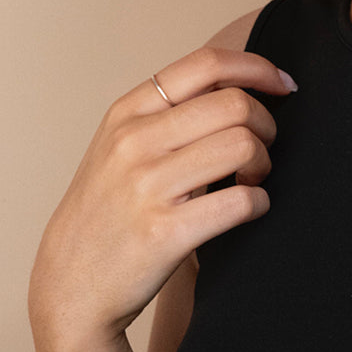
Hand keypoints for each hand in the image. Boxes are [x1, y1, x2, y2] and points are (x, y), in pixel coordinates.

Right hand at [29, 47, 295, 351]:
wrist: (69, 286)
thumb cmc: (107, 211)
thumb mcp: (121, 146)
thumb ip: (169, 113)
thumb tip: (242, 84)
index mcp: (127, 113)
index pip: (206, 64)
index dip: (257, 68)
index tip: (282, 85)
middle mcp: (133, 142)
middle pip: (235, 104)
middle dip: (267, 124)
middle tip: (263, 148)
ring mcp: (146, 187)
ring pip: (243, 145)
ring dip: (264, 163)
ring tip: (251, 179)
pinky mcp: (164, 232)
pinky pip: (241, 201)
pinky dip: (260, 203)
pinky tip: (249, 208)